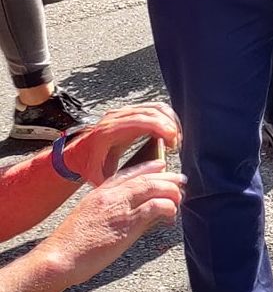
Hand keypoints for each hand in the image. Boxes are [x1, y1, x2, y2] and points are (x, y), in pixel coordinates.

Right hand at [35, 161, 183, 287]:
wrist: (58, 258)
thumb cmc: (72, 246)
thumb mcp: (91, 220)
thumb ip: (115, 213)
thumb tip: (143, 216)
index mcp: (98, 193)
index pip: (127, 174)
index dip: (147, 167)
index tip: (161, 165)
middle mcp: (110, 196)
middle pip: (145, 178)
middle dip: (166, 177)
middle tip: (180, 180)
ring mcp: (119, 207)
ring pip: (153, 187)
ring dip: (171, 191)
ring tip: (180, 198)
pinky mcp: (127, 223)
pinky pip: (155, 207)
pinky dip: (168, 207)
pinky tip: (172, 213)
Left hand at [57, 103, 181, 185]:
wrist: (77, 155)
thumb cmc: (89, 166)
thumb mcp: (100, 178)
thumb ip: (118, 181)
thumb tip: (141, 183)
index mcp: (109, 131)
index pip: (142, 121)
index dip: (162, 128)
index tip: (173, 141)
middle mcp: (116, 117)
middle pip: (153, 111)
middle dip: (170, 126)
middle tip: (176, 144)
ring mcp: (122, 112)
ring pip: (156, 107)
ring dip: (171, 121)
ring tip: (174, 139)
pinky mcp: (129, 112)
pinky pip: (153, 108)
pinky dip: (166, 118)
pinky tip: (169, 132)